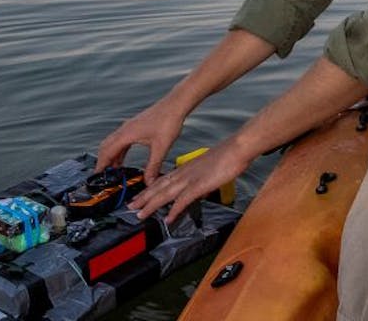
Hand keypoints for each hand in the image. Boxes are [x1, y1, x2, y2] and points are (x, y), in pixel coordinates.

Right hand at [97, 99, 187, 176]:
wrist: (175, 105)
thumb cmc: (168, 121)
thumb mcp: (161, 148)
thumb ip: (153, 167)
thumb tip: (149, 182)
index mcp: (127, 134)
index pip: (107, 151)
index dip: (101, 164)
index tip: (98, 176)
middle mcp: (125, 129)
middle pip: (106, 146)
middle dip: (103, 161)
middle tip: (103, 175)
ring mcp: (129, 127)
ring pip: (112, 143)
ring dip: (110, 156)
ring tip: (113, 170)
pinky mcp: (134, 126)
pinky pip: (120, 140)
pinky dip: (118, 151)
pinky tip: (122, 159)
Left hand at [129, 142, 250, 223]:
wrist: (237, 148)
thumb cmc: (226, 157)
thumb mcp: (207, 170)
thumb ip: (199, 180)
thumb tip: (196, 192)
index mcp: (184, 169)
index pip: (162, 180)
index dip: (149, 190)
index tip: (139, 197)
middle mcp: (183, 173)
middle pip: (158, 187)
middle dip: (143, 198)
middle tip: (131, 207)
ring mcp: (190, 179)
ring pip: (165, 194)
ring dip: (151, 205)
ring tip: (140, 214)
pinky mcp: (199, 185)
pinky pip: (183, 200)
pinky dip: (174, 210)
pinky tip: (168, 218)